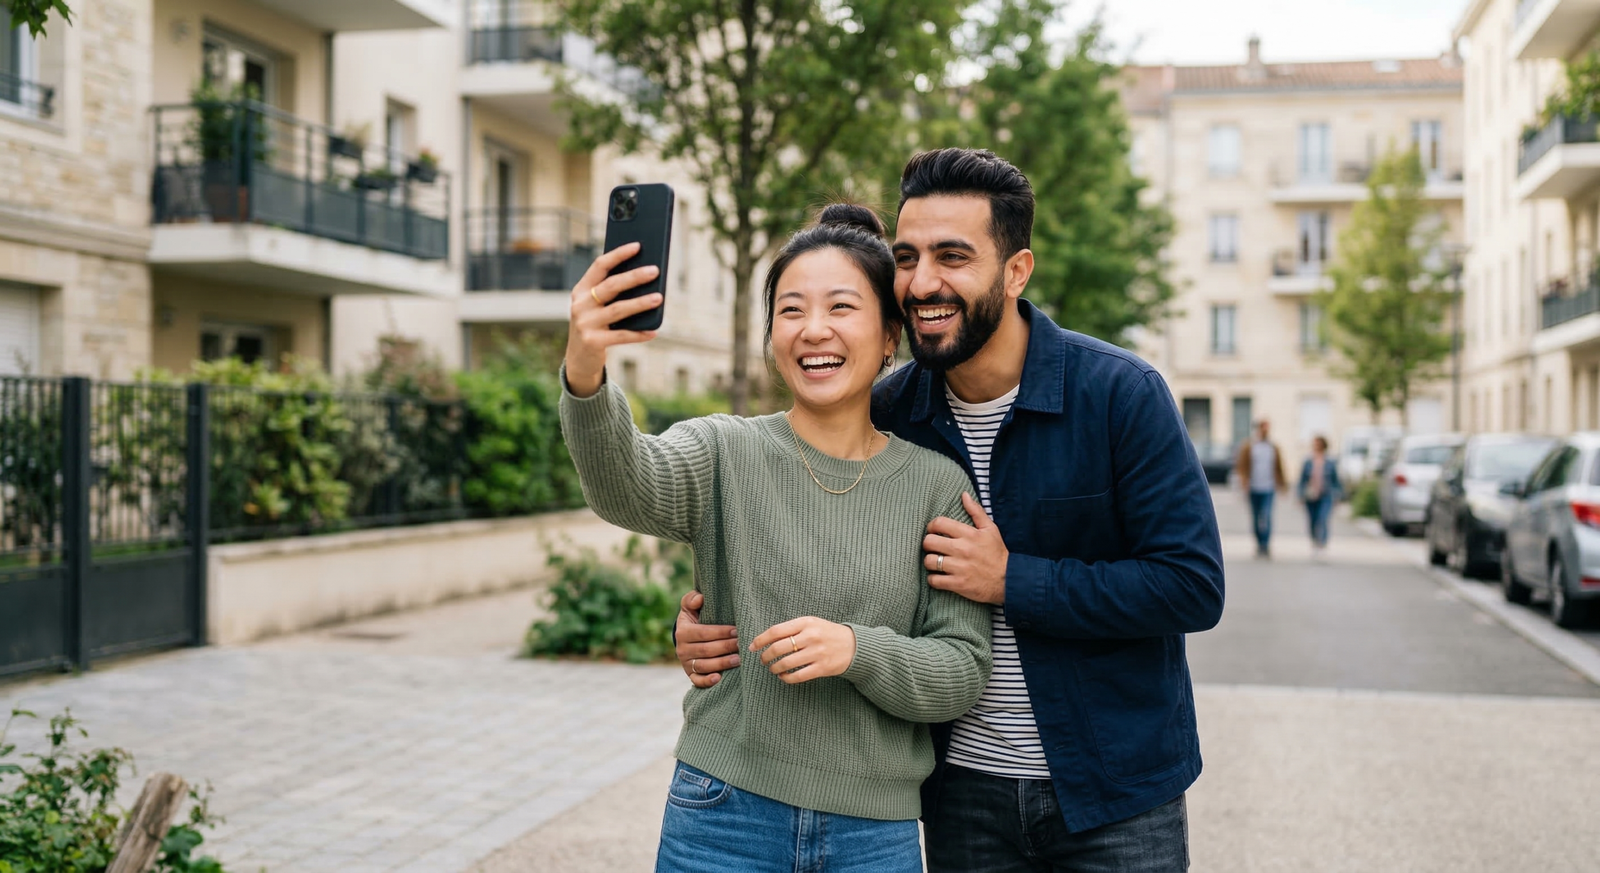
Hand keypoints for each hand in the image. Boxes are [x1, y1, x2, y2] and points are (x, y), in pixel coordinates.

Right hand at [563, 242, 662, 396]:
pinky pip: (621, 336)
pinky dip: (639, 333)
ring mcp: (585, 323)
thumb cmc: (595, 324)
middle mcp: (581, 304)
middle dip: (634, 277)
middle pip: (611, 286)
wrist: (579, 357)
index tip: (638, 246)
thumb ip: (613, 292)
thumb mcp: (597, 306)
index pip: (600, 266)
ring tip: (659, 298)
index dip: (618, 254)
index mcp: (581, 290)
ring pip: (618, 309)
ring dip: (641, 303)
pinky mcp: (593, 341)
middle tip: (655, 270)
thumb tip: (646, 278)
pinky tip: (653, 331)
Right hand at [675, 591, 739, 688]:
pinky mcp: (690, 674)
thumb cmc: (694, 618)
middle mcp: (682, 649)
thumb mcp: (689, 607)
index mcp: (683, 632)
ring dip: (722, 663)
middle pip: (706, 650)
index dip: (721, 632)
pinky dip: (707, 681)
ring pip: (704, 666)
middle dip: (726, 647)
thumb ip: (692, 599)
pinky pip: (697, 680)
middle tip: (743, 645)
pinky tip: (719, 678)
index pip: (703, 633)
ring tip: (739, 660)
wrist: (686, 636)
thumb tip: (700, 598)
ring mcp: (686, 663)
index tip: (737, 631)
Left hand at [750, 617, 855, 683]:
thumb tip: (766, 639)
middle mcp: (811, 636)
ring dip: (774, 668)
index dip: (760, 639)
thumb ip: (792, 629)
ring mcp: (817, 652)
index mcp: (806, 622)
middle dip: (765, 656)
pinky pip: (798, 676)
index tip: (752, 646)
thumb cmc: (827, 633)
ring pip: (786, 663)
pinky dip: (786, 678)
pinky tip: (783, 676)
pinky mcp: (822, 668)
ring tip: (772, 668)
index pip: (776, 631)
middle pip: (778, 648)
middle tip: (762, 660)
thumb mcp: (811, 624)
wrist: (854, 645)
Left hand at [924, 492, 1007, 603]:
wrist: (1008, 579)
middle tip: (933, 547)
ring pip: (929, 561)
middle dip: (928, 544)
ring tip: (935, 562)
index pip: (939, 523)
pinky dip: (933, 579)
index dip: (931, 526)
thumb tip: (964, 494)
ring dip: (929, 562)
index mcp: (969, 534)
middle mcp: (962, 549)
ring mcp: (959, 568)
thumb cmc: (997, 553)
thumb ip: (976, 511)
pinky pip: (934, 580)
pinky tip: (938, 576)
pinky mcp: (958, 584)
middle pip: (929, 542)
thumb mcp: (990, 529)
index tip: (933, 531)